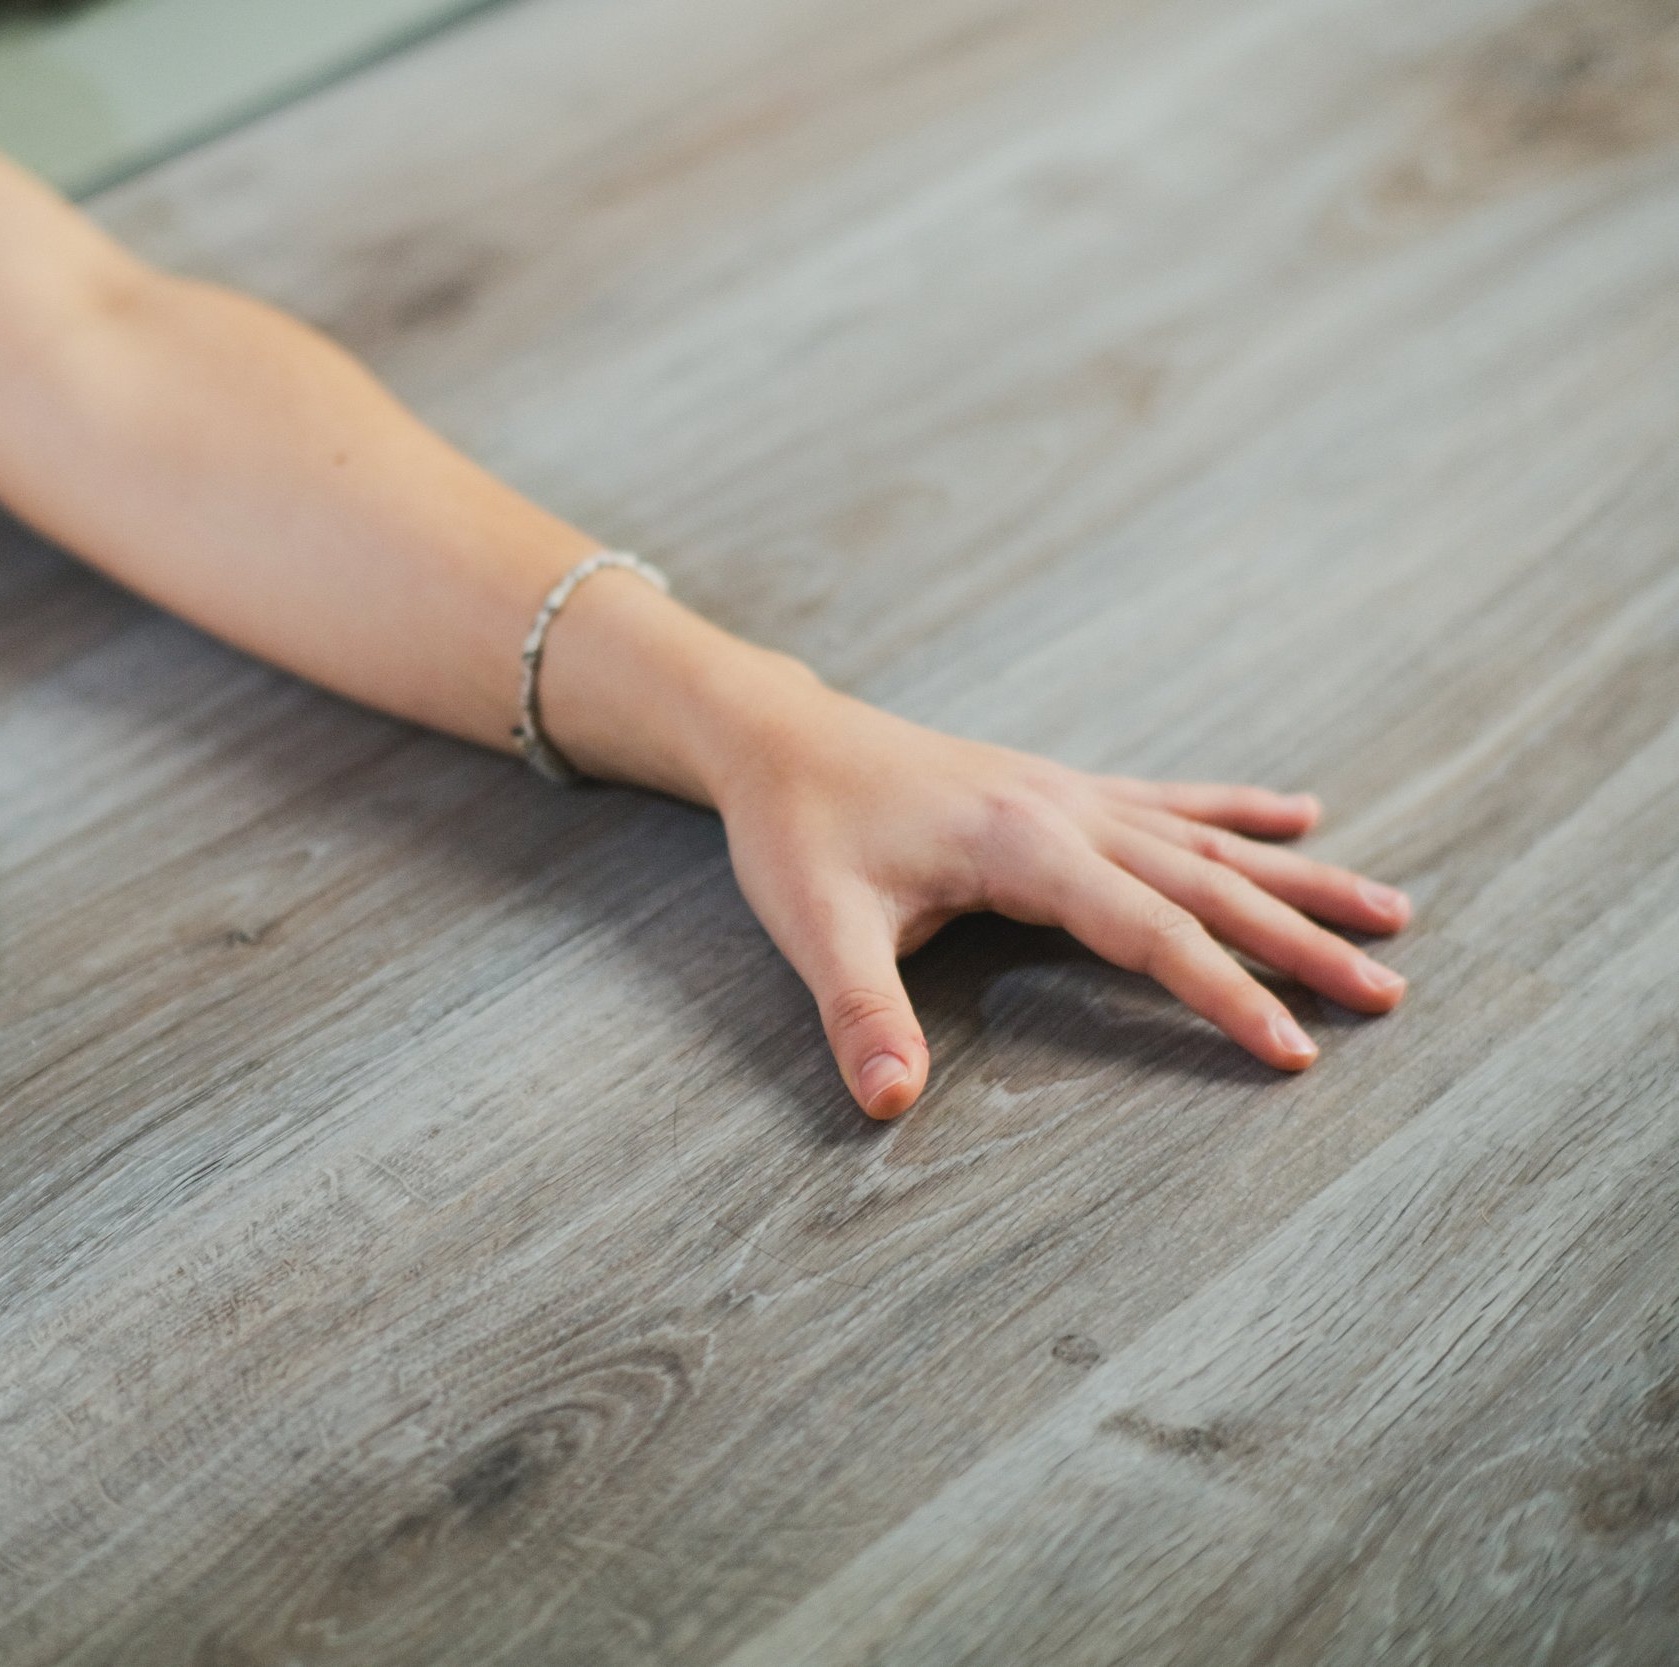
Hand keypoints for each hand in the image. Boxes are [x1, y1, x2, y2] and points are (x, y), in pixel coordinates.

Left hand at [702, 668, 1410, 1118]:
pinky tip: (1299, 815)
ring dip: (1299, 879)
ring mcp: (1067, 793)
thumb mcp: (815, 925)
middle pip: (1209, 885)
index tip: (1294, 1051)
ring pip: (1209, 841)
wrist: (778, 735)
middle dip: (1302, 943)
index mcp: (1025, 846)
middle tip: (1389, 994)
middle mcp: (1065, 811)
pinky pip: (1169, 801)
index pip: (1152, 932)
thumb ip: (858, 1014)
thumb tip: (888, 1103)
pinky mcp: (1053, 788)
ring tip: (1393, 912)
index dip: (1225, 993)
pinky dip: (1238, 811)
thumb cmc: (795, 828)